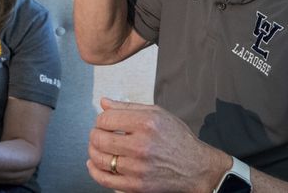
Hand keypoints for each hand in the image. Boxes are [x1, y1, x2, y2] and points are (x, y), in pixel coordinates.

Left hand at [86, 98, 230, 192]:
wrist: (195, 167)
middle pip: (99, 139)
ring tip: (97, 148)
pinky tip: (94, 165)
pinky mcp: (136, 185)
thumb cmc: (177, 139)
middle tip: (98, 134)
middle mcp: (141, 145)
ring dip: (93, 152)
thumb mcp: (157, 113)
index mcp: (146, 123)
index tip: (104, 122)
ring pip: (99, 159)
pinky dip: (94, 171)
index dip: (101, 119)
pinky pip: (105, 179)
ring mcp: (138, 167)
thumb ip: (128, 107)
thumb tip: (104, 102)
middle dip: (94, 135)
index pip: (106, 119)